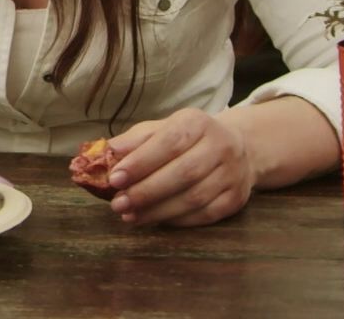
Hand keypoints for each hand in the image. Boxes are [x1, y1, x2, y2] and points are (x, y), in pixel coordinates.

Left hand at [102, 107, 256, 227]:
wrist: (234, 148)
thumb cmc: (186, 139)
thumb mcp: (161, 129)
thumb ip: (135, 141)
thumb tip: (107, 153)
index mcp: (198, 123)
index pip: (169, 143)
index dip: (141, 162)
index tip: (114, 179)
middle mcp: (221, 146)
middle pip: (183, 173)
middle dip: (146, 192)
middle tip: (118, 204)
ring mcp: (232, 174)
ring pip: (194, 198)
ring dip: (158, 211)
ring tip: (130, 215)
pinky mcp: (236, 199)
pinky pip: (205, 215)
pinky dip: (177, 220)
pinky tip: (155, 220)